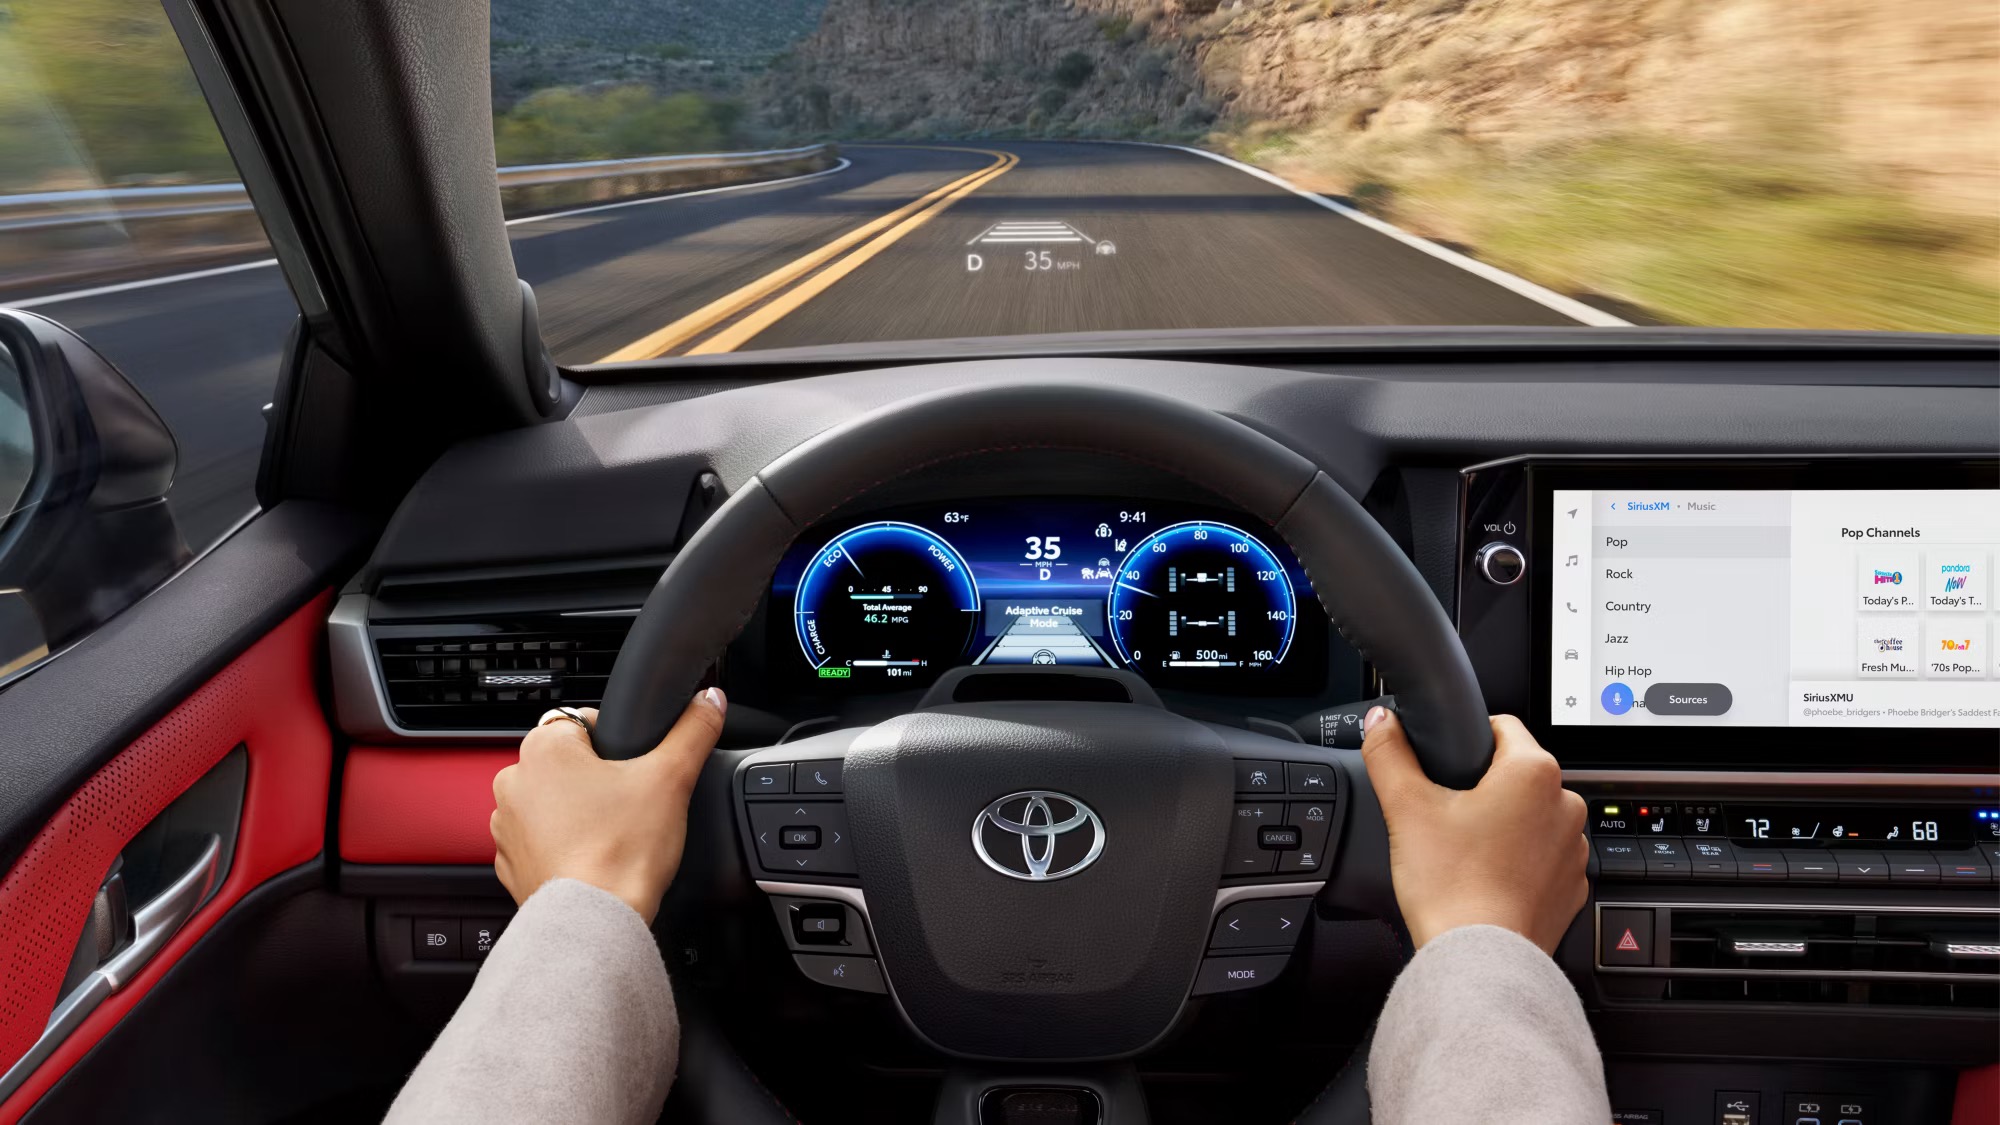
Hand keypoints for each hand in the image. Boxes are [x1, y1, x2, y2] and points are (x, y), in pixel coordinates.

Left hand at [490, 690, 725, 923]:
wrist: (597, 919)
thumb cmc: (623, 851)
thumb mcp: (672, 777)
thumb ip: (694, 730)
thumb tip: (710, 700)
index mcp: (545, 748)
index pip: (583, 721)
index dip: (617, 742)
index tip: (635, 769)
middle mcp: (514, 781)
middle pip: (568, 763)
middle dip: (596, 779)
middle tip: (629, 804)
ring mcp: (507, 825)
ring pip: (551, 801)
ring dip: (576, 811)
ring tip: (612, 834)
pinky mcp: (511, 863)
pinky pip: (540, 841)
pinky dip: (563, 845)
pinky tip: (592, 857)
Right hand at [1360, 708, 1587, 953]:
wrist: (1479, 960)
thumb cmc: (1452, 887)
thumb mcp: (1406, 808)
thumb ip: (1389, 753)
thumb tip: (1381, 722)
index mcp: (1534, 772)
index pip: (1502, 727)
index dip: (1467, 739)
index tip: (1445, 767)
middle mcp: (1566, 805)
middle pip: (1517, 774)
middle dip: (1484, 788)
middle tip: (1447, 817)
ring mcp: (1574, 849)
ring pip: (1532, 816)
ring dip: (1506, 824)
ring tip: (1466, 851)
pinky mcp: (1572, 886)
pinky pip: (1543, 857)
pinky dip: (1519, 861)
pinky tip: (1486, 877)